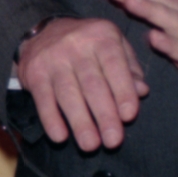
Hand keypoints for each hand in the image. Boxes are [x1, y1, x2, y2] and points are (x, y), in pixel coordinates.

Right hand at [16, 16, 148, 150]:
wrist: (44, 30)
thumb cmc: (88, 44)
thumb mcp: (113, 44)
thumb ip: (130, 67)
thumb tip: (142, 91)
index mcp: (102, 36)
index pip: (115, 65)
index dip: (123, 91)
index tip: (129, 116)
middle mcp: (77, 45)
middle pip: (92, 84)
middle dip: (104, 115)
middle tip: (114, 141)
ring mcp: (54, 59)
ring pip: (68, 94)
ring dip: (80, 122)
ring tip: (91, 146)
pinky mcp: (34, 73)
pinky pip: (43, 99)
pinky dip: (51, 120)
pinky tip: (60, 137)